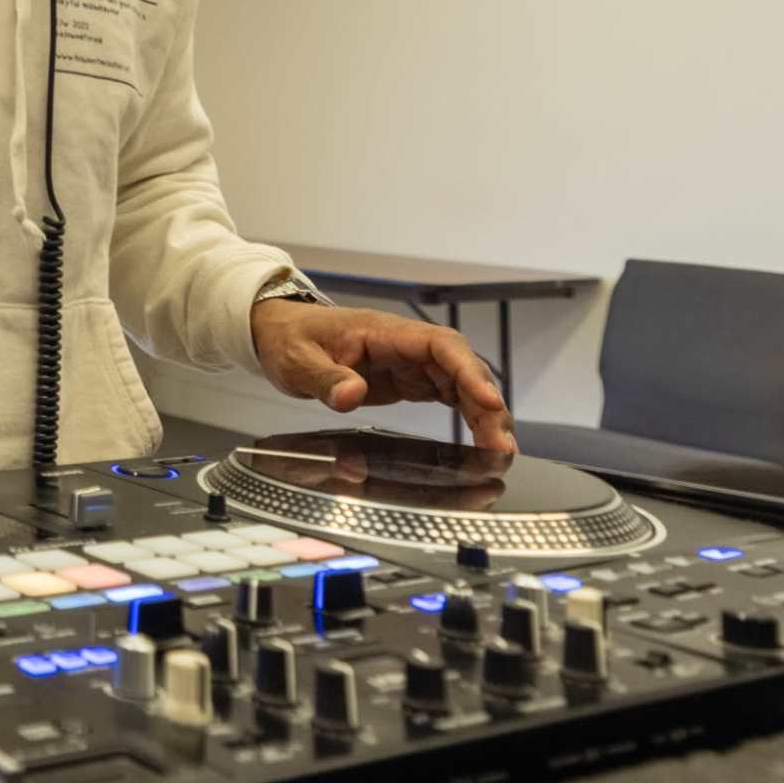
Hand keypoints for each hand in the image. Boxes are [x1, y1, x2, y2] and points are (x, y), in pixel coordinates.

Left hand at [253, 300, 511, 452]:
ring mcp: (410, 362)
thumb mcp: (298, 360)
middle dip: (487, 403)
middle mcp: (406, 345)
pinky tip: (483, 439)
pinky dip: (469, 415)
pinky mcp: (408, 380)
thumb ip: (325, 378)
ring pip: (461, 383)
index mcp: (385, 333)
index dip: (468, 372)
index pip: (440, 346)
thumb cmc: (291, 339)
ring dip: (484, 414)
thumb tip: (350, 396)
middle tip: (502, 443)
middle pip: (461, 367)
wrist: (281, 333)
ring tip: (501, 449)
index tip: (488, 401)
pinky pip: (448, 394)